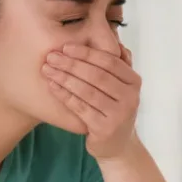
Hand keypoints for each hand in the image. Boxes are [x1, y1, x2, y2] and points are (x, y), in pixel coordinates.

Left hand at [42, 43, 141, 158]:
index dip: (87, 53)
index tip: (66, 46)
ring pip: (87, 91)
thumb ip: (118, 64)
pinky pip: (80, 107)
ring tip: (47, 69)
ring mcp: (118, 115)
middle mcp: (130, 97)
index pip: (109, 61)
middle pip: (97, 75)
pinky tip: (52, 86)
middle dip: (72, 64)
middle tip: (51, 56)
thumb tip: (113, 36)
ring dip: (64, 78)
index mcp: (134, 82)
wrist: (118, 146)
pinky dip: (64, 95)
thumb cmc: (114, 110)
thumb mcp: (121, 86)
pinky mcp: (104, 129)